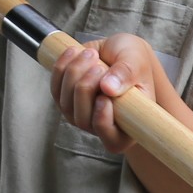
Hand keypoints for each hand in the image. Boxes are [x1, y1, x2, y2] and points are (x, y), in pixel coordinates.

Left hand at [53, 33, 171, 156]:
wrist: (120, 51)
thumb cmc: (134, 61)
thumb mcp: (137, 62)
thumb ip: (126, 74)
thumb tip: (108, 89)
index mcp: (129, 125)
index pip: (113, 140)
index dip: (103, 122)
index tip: (104, 98)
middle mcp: (103, 126)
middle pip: (83, 120)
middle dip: (86, 88)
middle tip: (99, 65)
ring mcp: (81, 115)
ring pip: (66, 104)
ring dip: (74, 74)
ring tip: (91, 54)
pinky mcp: (65, 101)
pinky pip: (56, 88)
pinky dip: (62, 68)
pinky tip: (74, 52)